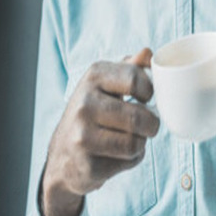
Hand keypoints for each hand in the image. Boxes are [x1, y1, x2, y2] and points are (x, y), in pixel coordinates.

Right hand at [40, 48, 159, 215]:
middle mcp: (84, 103)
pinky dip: (131, 160)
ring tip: (129, 139)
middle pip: (139, 117)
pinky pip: (128, 161)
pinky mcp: (87, 163)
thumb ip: (130, 68)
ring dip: (141, 143)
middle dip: (151, 125)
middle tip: (147, 126)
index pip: (135, 79)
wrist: (63, 155)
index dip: (149, 92)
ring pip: (135, 142)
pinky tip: (117, 154)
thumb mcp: (107, 84)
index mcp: (93, 76)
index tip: (146, 98)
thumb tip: (148, 52)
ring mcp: (83, 134)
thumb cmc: (93, 113)